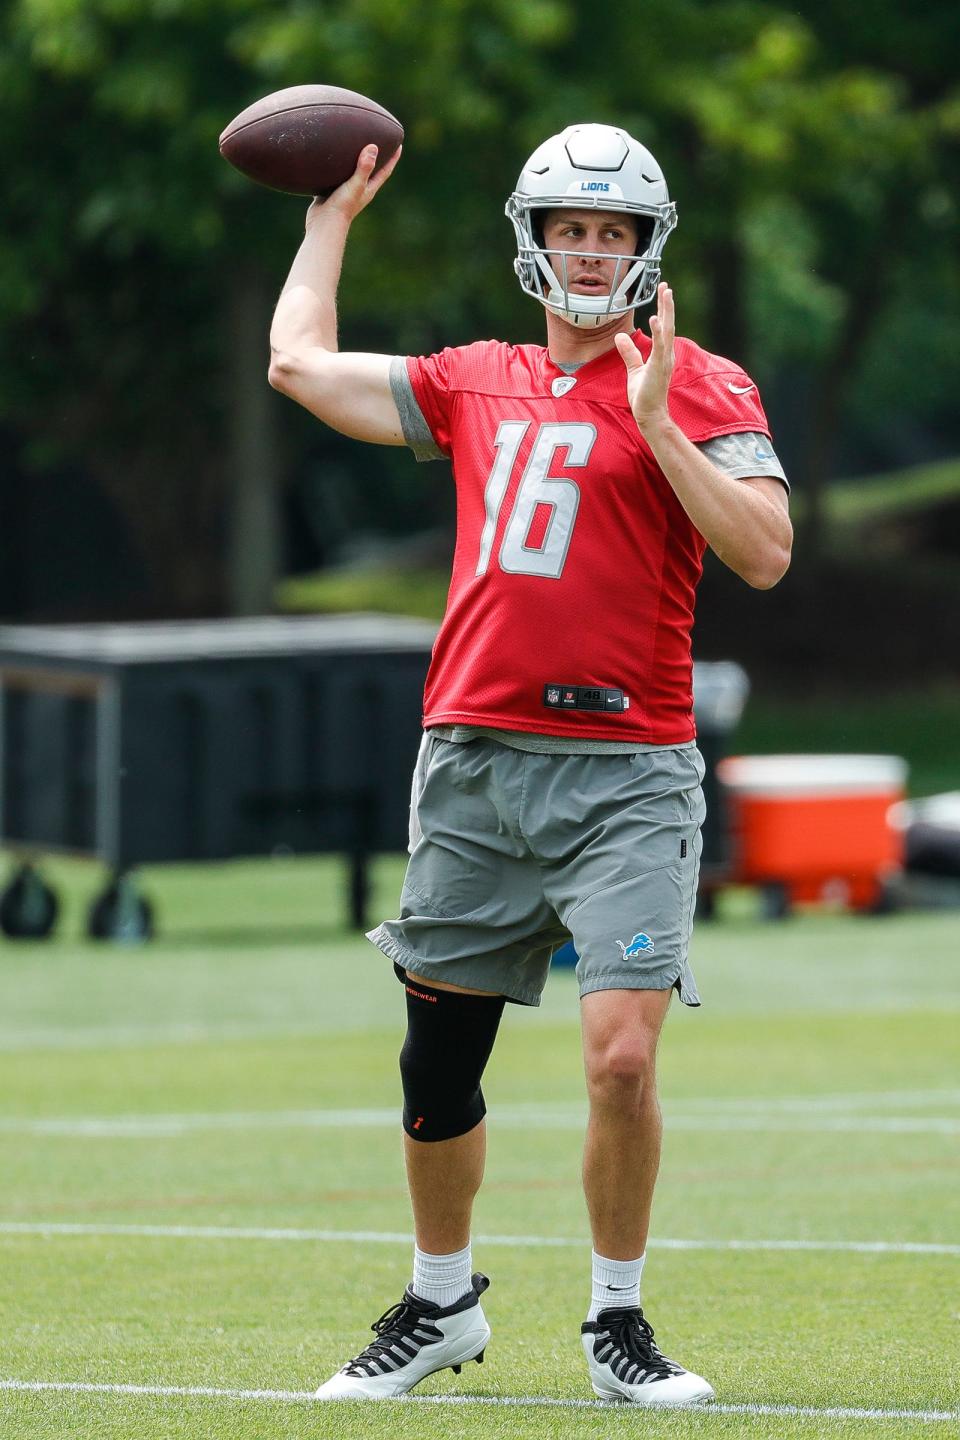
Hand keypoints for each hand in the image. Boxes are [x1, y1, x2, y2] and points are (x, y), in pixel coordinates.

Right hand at [306, 143, 401, 228]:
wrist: (324, 223)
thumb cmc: (342, 206)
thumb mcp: (356, 185)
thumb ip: (364, 168)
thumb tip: (373, 148)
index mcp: (369, 189)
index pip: (385, 171)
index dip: (393, 158)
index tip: (399, 144)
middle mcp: (360, 190)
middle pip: (373, 171)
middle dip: (377, 158)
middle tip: (380, 141)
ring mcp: (347, 191)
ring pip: (355, 172)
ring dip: (358, 161)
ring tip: (357, 146)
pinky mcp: (334, 191)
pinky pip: (339, 175)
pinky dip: (340, 166)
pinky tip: (334, 159)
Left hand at [614, 282, 674, 434]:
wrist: (649, 414)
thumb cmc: (644, 395)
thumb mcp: (634, 369)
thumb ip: (629, 352)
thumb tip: (620, 336)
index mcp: (662, 353)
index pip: (663, 326)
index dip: (663, 309)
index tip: (663, 292)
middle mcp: (666, 353)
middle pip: (668, 323)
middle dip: (667, 304)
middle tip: (665, 285)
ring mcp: (664, 360)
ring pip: (667, 330)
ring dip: (667, 311)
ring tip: (666, 293)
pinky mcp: (658, 367)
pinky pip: (660, 346)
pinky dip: (658, 332)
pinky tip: (656, 319)